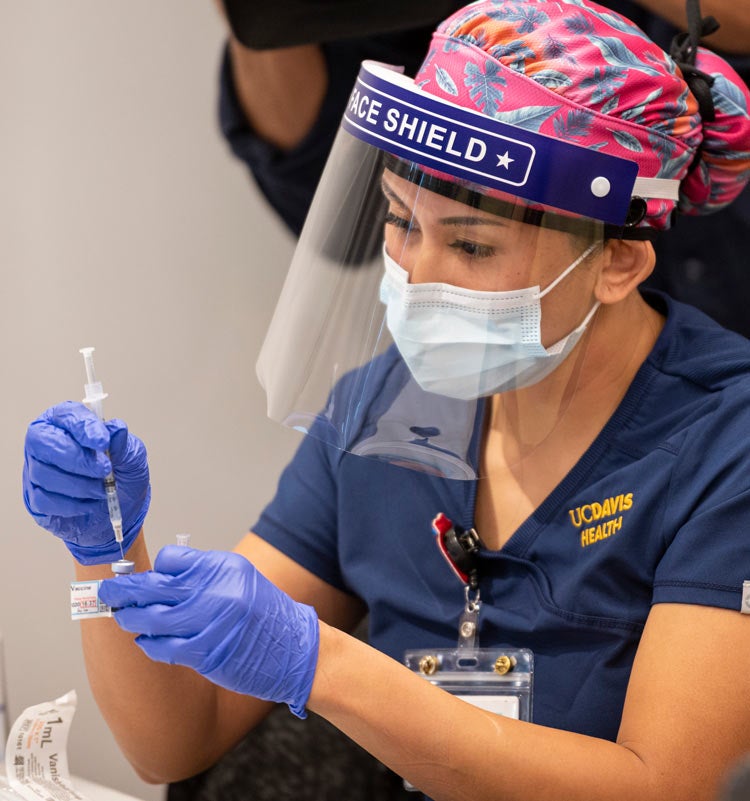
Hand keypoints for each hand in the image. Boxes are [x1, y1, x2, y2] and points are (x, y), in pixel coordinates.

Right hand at [23, 401, 150, 564]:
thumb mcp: (132, 457)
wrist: (121, 510)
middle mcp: (46, 442)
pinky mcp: (35, 498)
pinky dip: (72, 504)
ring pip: (44, 473)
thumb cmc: (123, 475)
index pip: (67, 415)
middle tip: (105, 469)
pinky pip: (44, 500)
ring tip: (102, 489)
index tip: (103, 442)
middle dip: (77, 458)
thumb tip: (116, 429)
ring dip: (79, 485)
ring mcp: (36, 469)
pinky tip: (89, 503)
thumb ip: (124, 443)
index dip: (83, 427)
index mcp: (69, 422)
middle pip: (43, 441)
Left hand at [99, 547, 318, 717]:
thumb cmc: (265, 613)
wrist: (294, 648)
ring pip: (154, 618)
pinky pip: (165, 648)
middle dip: (125, 590)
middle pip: (156, 586)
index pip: (172, 559)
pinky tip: (144, 641)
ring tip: (121, 616)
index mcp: (224, 568)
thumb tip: (162, 575)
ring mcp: (211, 623)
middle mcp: (217, 592)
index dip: (154, 570)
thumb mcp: (240, 578)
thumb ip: (204, 573)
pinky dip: (149, 644)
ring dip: (131, 618)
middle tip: (108, 591)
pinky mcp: (207, 653)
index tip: (140, 577)